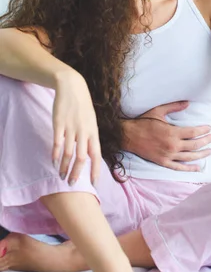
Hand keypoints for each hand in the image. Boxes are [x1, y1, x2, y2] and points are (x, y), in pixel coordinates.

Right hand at [52, 70, 100, 185]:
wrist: (72, 87)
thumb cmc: (83, 107)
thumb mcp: (91, 121)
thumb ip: (90, 138)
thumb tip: (90, 155)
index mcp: (93, 132)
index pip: (96, 155)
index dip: (95, 170)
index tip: (94, 184)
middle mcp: (83, 131)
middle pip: (82, 158)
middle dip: (77, 173)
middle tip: (72, 184)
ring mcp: (71, 128)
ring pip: (68, 153)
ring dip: (64, 167)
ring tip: (61, 176)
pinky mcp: (59, 124)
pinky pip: (57, 143)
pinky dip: (55, 154)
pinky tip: (53, 161)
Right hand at [122, 101, 210, 171]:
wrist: (128, 136)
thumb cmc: (143, 122)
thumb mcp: (158, 111)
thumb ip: (174, 106)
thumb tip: (188, 103)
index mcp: (172, 132)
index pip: (193, 133)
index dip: (203, 131)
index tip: (209, 128)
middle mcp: (172, 146)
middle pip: (194, 145)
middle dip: (205, 142)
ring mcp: (168, 155)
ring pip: (189, 157)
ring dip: (201, 154)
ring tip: (209, 151)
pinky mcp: (163, 162)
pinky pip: (179, 167)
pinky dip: (189, 168)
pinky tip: (198, 168)